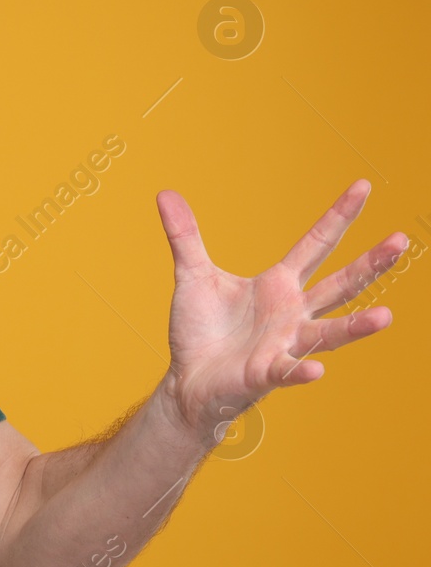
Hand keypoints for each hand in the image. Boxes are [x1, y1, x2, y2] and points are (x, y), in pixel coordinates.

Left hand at [155, 179, 406, 443]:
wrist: (188, 380)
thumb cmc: (200, 330)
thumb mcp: (192, 276)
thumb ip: (185, 236)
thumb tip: (165, 194)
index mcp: (278, 285)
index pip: (316, 244)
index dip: (338, 216)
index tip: (363, 185)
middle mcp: (291, 313)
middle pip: (339, 285)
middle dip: (370, 264)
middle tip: (402, 241)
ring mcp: (284, 344)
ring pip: (328, 332)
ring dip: (356, 327)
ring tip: (386, 316)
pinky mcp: (265, 373)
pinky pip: (288, 371)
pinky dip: (301, 371)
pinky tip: (317, 369)